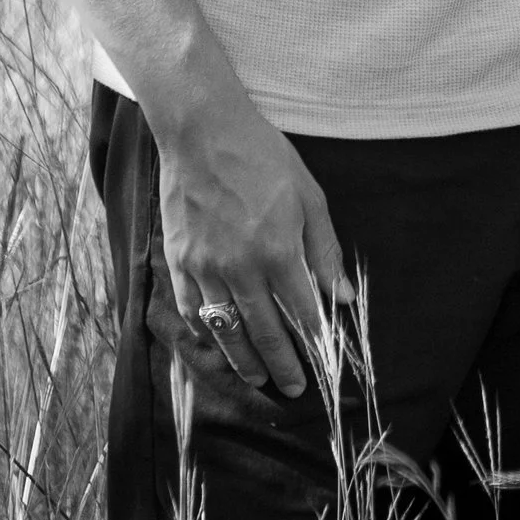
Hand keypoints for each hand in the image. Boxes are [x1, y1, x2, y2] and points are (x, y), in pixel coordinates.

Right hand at [156, 88, 344, 397]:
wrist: (203, 130)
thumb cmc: (262, 157)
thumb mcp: (308, 196)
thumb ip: (324, 250)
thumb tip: (341, 296)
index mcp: (277, 251)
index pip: (301, 313)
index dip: (313, 343)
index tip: (321, 364)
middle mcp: (240, 267)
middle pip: (263, 332)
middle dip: (281, 365)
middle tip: (292, 389)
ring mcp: (204, 266)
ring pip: (225, 328)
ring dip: (242, 359)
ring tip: (256, 377)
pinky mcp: (178, 259)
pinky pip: (189, 307)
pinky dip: (202, 329)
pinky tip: (214, 339)